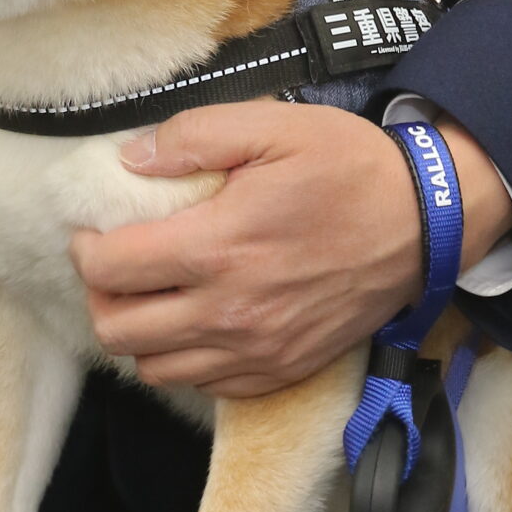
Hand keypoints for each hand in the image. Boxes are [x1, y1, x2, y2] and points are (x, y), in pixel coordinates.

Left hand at [68, 102, 511, 398]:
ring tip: (151, 293)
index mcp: (218, 246)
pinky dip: (184, 359)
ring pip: (153, 367)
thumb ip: (191, 138)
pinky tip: (195, 320)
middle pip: (117, 330)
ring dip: (137, 332)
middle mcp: (230, 311)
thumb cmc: (349, 168)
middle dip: (100, 294)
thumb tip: (130, 158)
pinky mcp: (281, 371)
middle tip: (115, 262)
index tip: (94, 229)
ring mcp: (257, 350)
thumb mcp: (272, 125)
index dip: (85, 248)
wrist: (426, 222)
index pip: (108, 270)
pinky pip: (204, 386)